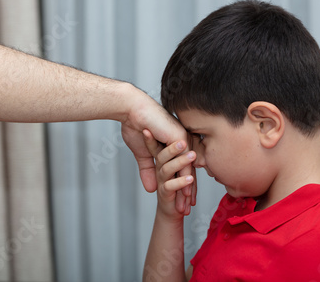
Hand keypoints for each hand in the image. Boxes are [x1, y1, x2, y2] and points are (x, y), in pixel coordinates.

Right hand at [120, 89, 196, 212]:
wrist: (132, 110)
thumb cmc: (135, 125)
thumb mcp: (143, 153)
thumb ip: (148, 169)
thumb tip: (150, 188)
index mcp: (173, 143)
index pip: (180, 168)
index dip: (181, 185)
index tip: (182, 201)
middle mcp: (181, 141)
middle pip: (187, 171)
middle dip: (188, 191)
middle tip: (188, 209)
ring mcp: (182, 140)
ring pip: (187, 170)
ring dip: (187, 190)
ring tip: (186, 207)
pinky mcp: (179, 140)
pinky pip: (184, 164)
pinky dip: (184, 180)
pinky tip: (186, 193)